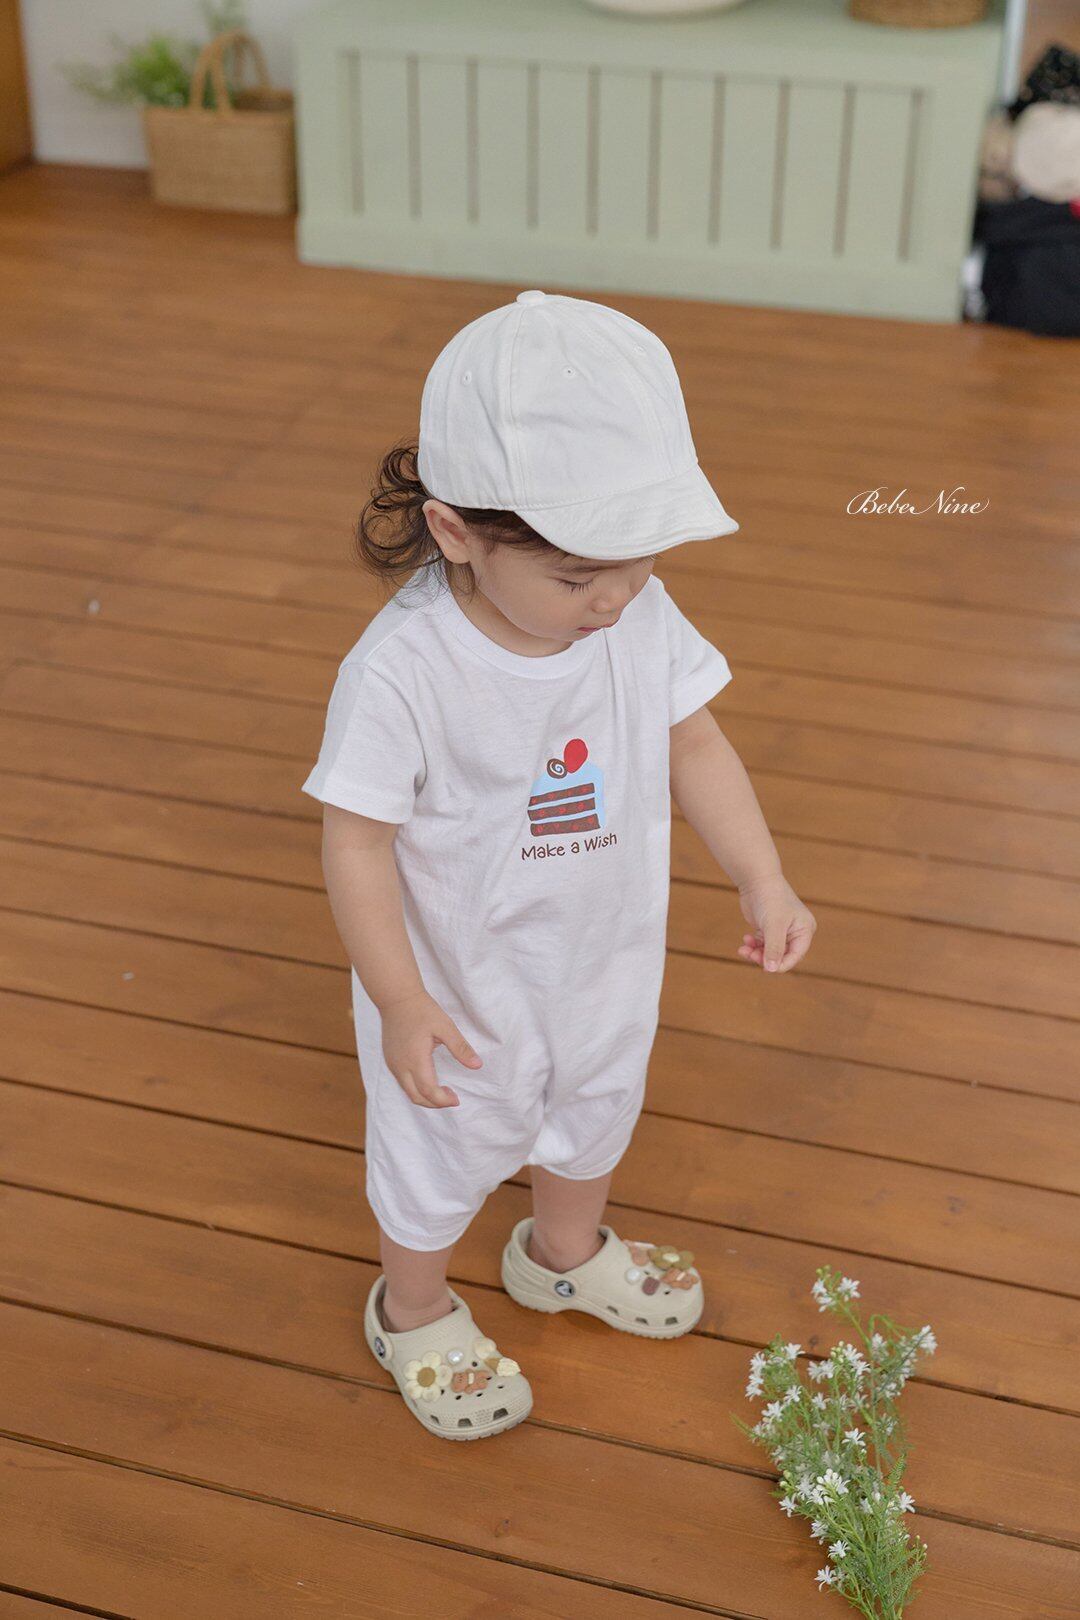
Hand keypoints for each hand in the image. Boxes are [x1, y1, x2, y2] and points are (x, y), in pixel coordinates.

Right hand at [378, 987, 481, 1108]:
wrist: (397, 998)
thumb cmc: (422, 1010)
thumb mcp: (445, 1027)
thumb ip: (460, 1048)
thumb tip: (477, 1065)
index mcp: (415, 1059)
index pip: (428, 1091)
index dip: (443, 1100)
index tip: (456, 1099)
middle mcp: (401, 1066)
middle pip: (416, 1097)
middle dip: (435, 1103)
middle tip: (452, 1098)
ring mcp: (393, 1064)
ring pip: (408, 1092)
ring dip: (425, 1097)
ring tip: (442, 1091)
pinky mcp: (390, 1061)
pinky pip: (402, 1083)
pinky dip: (416, 1088)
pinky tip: (428, 1080)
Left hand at [737, 873, 815, 972]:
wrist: (757, 879)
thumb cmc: (770, 898)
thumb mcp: (773, 925)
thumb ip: (774, 948)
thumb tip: (771, 969)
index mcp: (805, 930)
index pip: (795, 956)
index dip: (781, 965)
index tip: (764, 967)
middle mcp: (795, 932)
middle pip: (781, 956)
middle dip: (765, 958)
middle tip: (751, 956)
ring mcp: (781, 931)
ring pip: (769, 952)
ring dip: (756, 953)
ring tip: (744, 950)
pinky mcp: (768, 928)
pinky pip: (761, 944)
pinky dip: (753, 946)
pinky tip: (745, 940)